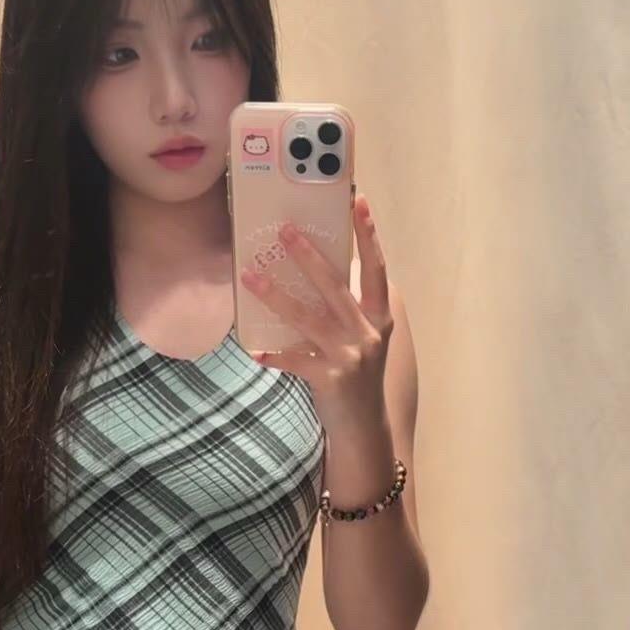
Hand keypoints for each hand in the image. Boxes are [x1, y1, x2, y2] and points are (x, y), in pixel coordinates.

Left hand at [239, 194, 392, 432]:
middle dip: (308, 256)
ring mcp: (350, 356)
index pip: (375, 268)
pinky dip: (273, 354)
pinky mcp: (330, 378)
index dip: (369, 235)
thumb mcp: (361, 338)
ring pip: (307, 318)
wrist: (363, 427)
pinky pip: (293, 360)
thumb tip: (313, 270)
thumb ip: (346, 309)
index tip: (359, 202)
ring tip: (250, 275)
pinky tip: (254, 349)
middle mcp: (367, 333)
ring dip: (275, 295)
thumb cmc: (357, 376)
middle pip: (335, 286)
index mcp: (379, 317)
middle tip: (284, 230)